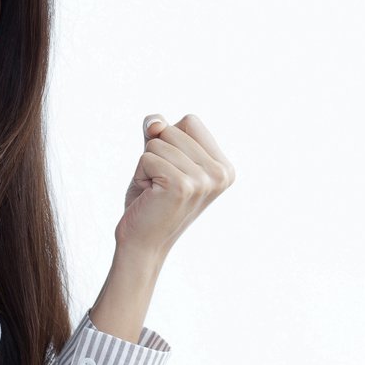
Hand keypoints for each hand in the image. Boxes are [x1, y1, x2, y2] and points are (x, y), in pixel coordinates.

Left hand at [118, 113, 234, 256]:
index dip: (170, 139)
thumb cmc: (151, 200)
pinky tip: (150, 196)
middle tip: (161, 184)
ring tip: (156, 191)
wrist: (143, 243)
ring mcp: (204, 181)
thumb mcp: (159, 157)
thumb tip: (155, 123)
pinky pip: (147, 157)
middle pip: (173, 129)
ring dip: (147, 165)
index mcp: (224, 167)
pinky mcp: (181, 186)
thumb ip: (159, 131)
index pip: (190, 121)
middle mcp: (221, 173)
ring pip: (158, 142)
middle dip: (156, 153)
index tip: (171, 171)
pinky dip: (140, 174)